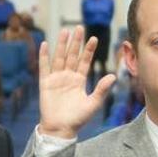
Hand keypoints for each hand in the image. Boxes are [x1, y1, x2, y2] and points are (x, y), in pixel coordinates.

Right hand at [37, 25, 115, 139]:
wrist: (61, 129)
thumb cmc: (78, 119)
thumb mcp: (93, 103)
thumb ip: (101, 89)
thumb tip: (113, 75)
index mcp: (79, 80)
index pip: (85, 61)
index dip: (89, 50)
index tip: (94, 38)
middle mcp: (68, 77)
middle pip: (72, 55)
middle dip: (76, 42)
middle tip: (79, 27)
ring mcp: (56, 79)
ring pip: (59, 58)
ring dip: (62, 45)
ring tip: (65, 31)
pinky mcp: (45, 83)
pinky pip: (44, 67)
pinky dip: (44, 56)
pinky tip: (45, 44)